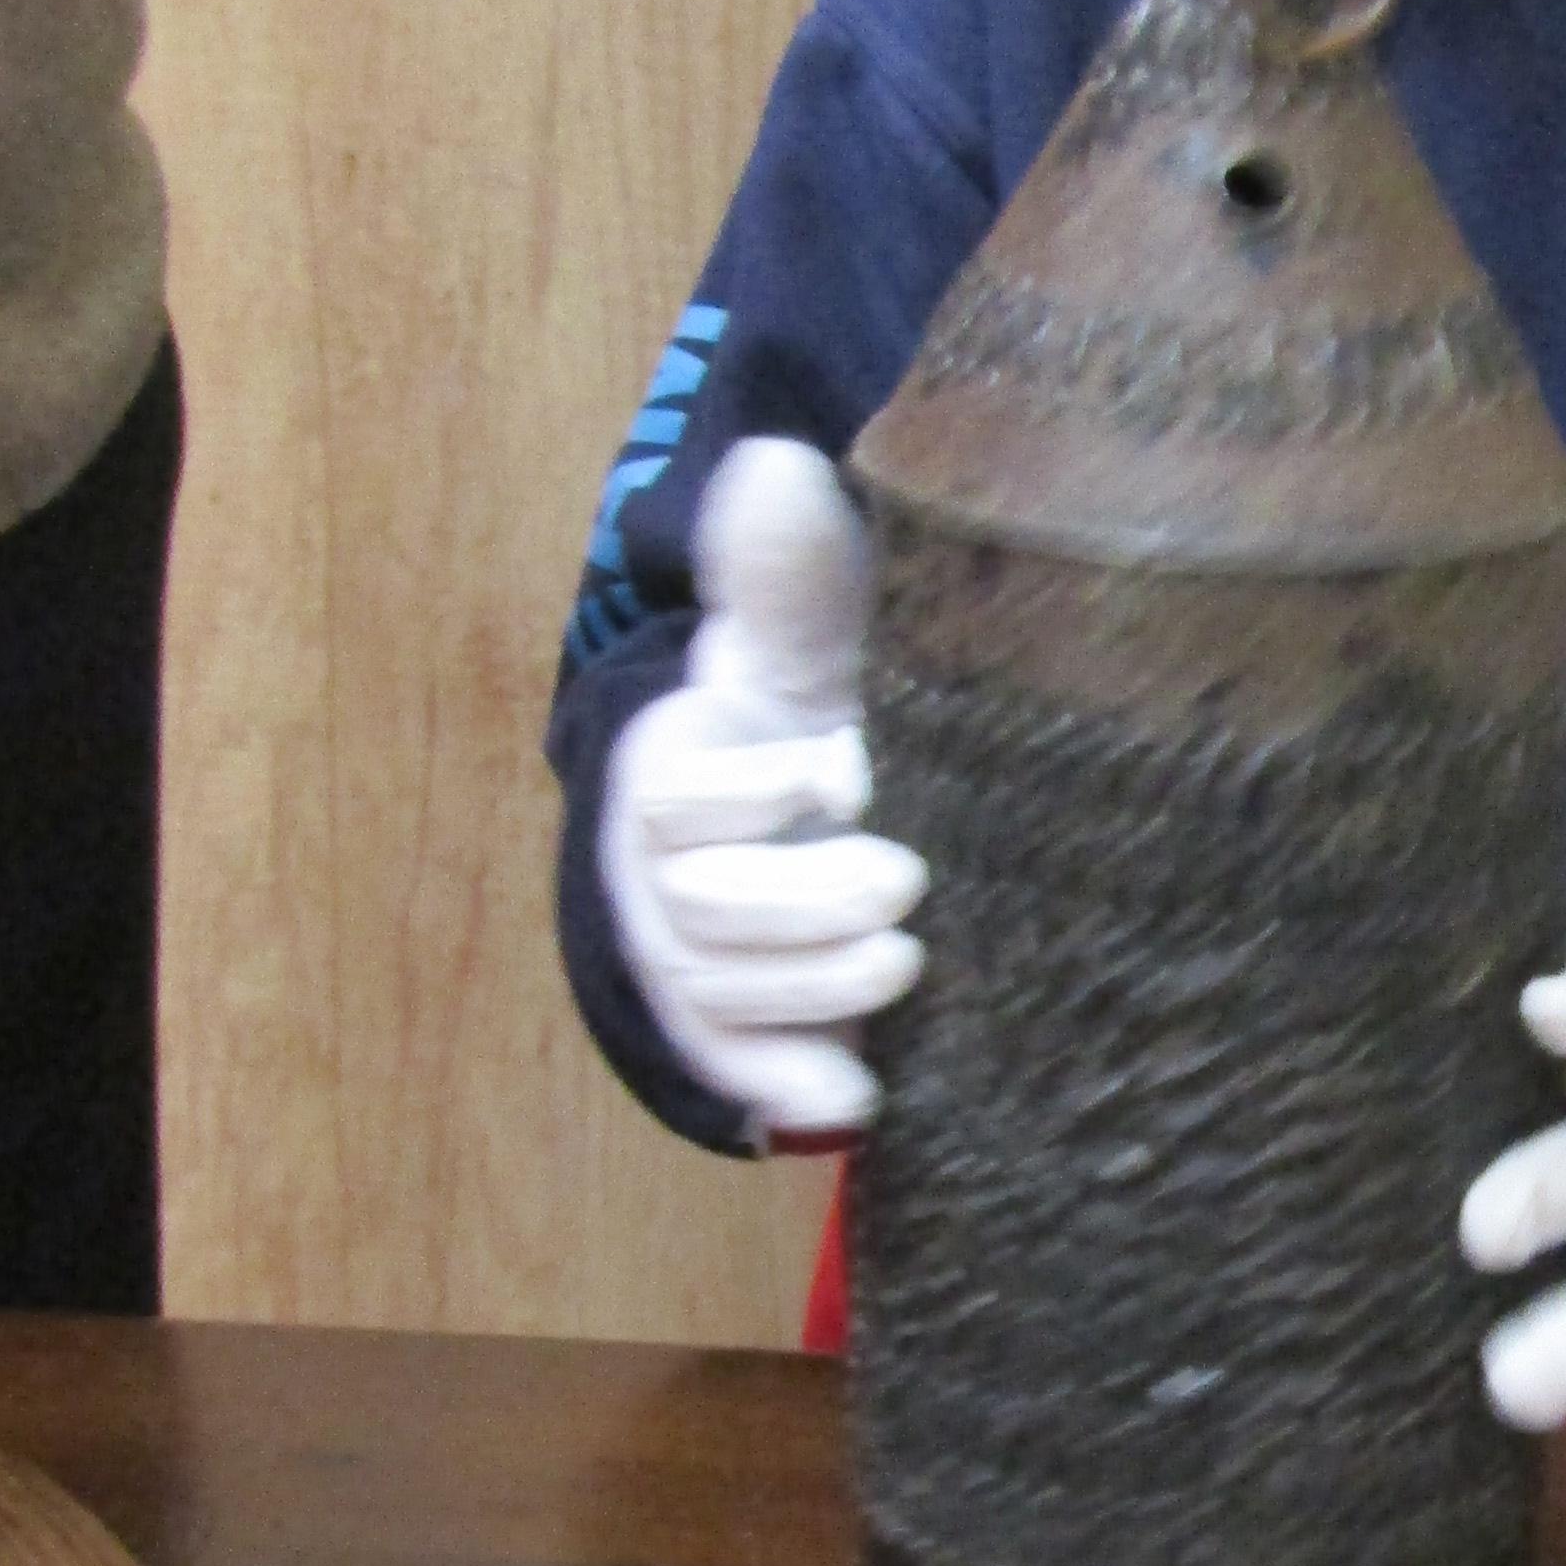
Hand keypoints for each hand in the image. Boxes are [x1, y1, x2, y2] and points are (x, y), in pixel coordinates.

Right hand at [598, 437, 925, 1140]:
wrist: (817, 808)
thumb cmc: (804, 716)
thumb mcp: (802, 641)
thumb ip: (787, 573)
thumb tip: (775, 468)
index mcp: (667, 773)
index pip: (678, 799)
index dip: (759, 794)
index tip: (837, 767)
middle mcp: (660, 876)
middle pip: (703, 912)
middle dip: (803, 902)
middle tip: (905, 879)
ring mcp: (693, 961)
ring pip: (725, 995)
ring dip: (816, 988)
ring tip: (905, 960)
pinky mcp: (739, 1029)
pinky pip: (737, 1071)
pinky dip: (789, 1088)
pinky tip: (856, 1097)